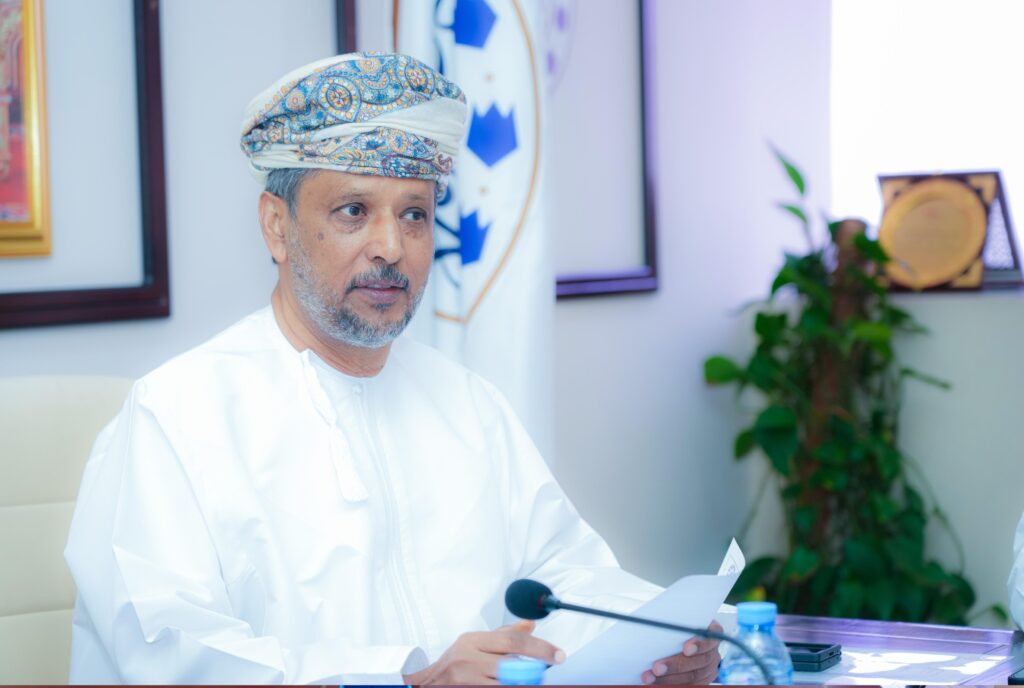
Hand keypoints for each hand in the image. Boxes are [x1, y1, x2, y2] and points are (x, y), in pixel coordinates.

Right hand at [405, 619, 565, 684]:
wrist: (426, 685)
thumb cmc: (454, 663)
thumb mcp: (474, 643)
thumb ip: (503, 634)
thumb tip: (531, 623)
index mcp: (472, 641)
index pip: (512, 641)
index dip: (540, 648)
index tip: (558, 655)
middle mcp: (468, 660)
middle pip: (512, 666)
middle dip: (535, 672)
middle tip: (549, 672)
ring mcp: (466, 682)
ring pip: (507, 685)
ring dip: (523, 684)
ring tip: (530, 681)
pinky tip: (515, 686)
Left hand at [641, 621, 722, 683]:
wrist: (676, 638)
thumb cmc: (675, 626)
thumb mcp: (677, 620)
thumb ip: (673, 623)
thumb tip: (654, 623)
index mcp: (711, 633)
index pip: (711, 637)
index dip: (700, 644)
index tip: (685, 648)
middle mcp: (712, 652)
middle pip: (700, 661)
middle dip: (676, 665)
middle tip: (656, 667)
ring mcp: (708, 669)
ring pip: (693, 676)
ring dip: (669, 678)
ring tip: (650, 677)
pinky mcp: (700, 681)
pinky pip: (688, 685)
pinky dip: (669, 683)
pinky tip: (655, 682)